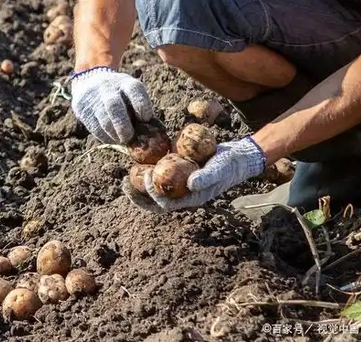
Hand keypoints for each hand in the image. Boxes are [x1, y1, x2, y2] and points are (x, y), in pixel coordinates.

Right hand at [70, 67, 153, 143]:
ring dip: (114, 134)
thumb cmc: (119, 93)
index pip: (134, 90)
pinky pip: (94, 127)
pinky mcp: (82, 108)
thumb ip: (140, 108)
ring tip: (121, 140)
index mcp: (125, 82)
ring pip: (103, 119)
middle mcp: (108, 88)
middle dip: (123, 125)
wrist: (90, 80)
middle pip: (114, 105)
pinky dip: (104, 136)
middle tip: (129, 137)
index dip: (142, 106)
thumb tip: (153, 131)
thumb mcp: (130, 92)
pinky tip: (111, 138)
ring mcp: (93, 98)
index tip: (146, 119)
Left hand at [123, 136, 266, 212]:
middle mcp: (181, 194)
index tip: (146, 175)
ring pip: (154, 190)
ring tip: (126, 174)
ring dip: (139, 185)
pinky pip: (159, 175)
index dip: (152, 194)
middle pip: (154, 201)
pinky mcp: (177, 173)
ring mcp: (178, 184)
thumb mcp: (220, 169)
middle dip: (137, 195)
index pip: (165, 204)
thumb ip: (207, 177)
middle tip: (123, 183)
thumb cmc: (229, 164)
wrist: (237, 157)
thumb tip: (191, 184)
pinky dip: (149, 171)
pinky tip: (139, 160)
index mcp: (190, 199)